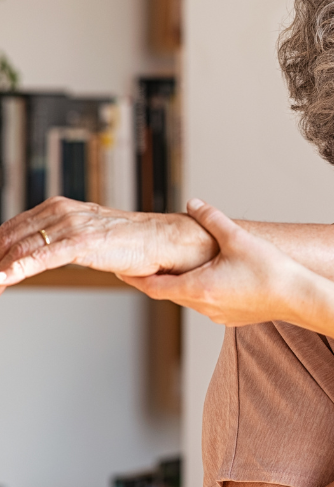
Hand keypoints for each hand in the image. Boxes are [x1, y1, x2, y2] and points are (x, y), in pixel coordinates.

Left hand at [0, 197, 217, 291]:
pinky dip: (18, 269)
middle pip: (9, 238)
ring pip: (20, 248)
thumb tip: (34, 257)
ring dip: (0, 270)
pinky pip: (42, 257)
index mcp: (58, 208)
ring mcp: (71, 225)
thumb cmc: (129, 242)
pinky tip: (4, 279)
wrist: (163, 240)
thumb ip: (58, 241)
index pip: (10, 229)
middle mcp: (61, 212)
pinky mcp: (83, 241)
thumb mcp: (85, 237)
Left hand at [122, 199, 307, 326]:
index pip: (153, 286)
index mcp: (197, 287)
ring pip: (190, 299)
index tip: (121, 271)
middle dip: (158, 278)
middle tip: (148, 264)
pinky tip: (216, 278)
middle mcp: (203, 306)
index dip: (135, 278)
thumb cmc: (271, 271)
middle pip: (170, 293)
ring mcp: (218, 315)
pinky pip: (209, 304)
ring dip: (183, 284)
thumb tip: (194, 203)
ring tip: (183, 268)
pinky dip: (204, 291)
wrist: (299, 298)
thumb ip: (212, 218)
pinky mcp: (233, 318)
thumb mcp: (238, 238)